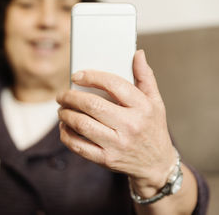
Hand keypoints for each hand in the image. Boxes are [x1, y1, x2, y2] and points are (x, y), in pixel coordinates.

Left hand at [57, 50, 175, 197]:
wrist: (157, 165)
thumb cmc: (153, 128)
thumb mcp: (155, 102)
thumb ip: (145, 76)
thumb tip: (137, 53)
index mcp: (143, 107)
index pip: (113, 84)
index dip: (91, 76)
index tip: (77, 75)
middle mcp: (130, 125)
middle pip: (92, 105)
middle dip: (70, 97)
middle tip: (62, 94)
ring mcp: (117, 144)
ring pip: (81, 124)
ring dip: (65, 114)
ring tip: (62, 109)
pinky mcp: (106, 159)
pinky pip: (78, 145)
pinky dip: (66, 134)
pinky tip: (64, 127)